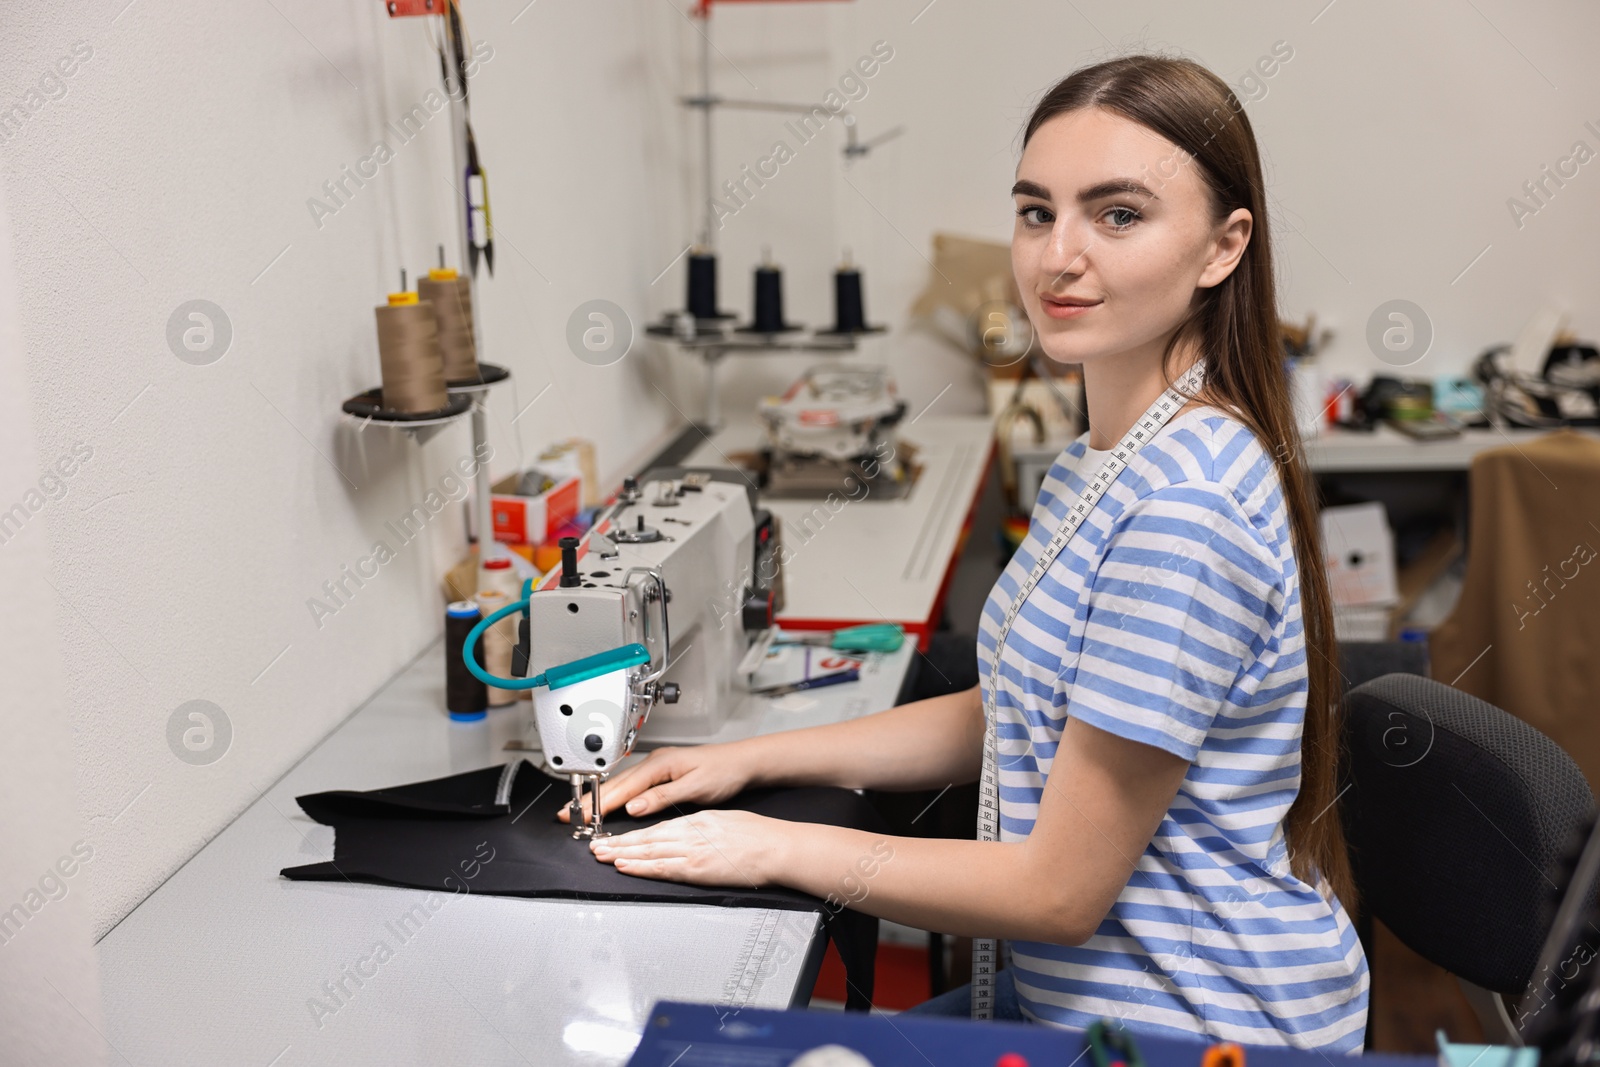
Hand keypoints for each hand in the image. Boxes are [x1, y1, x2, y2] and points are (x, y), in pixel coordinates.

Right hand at [557, 743, 752, 824]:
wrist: (743, 762)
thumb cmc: (724, 771)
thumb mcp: (695, 787)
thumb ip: (662, 797)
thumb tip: (634, 807)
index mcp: (660, 765)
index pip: (623, 788)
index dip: (600, 804)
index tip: (582, 816)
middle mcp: (655, 762)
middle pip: (615, 784)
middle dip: (590, 799)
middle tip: (566, 814)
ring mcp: (657, 766)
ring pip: (621, 784)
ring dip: (599, 797)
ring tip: (578, 810)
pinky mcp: (662, 772)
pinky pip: (631, 784)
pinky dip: (615, 794)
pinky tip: (608, 803)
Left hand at [589, 810, 788, 886]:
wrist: (776, 847)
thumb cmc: (759, 836)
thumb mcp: (725, 822)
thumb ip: (702, 828)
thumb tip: (688, 835)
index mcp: (697, 821)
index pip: (658, 828)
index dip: (634, 834)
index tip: (616, 838)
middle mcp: (690, 833)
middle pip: (647, 838)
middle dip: (619, 843)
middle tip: (596, 846)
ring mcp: (692, 850)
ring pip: (649, 851)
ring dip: (622, 853)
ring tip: (602, 856)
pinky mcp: (697, 868)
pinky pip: (662, 867)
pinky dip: (641, 866)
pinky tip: (625, 866)